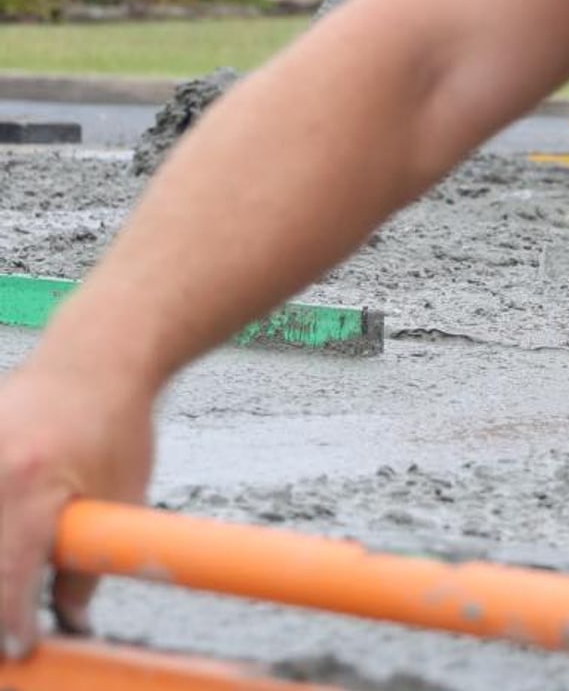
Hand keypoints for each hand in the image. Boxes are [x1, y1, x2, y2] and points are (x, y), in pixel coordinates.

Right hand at [0, 359, 154, 659]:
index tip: (20, 648)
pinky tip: (14, 520)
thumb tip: (69, 616)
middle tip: (13, 622)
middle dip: (0, 592)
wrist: (97, 354)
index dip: (12, 619)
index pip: (7, 574)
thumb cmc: (118, 422)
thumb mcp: (122, 496)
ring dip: (2, 549)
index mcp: (32, 485)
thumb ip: (91, 559)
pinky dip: (0, 518)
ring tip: (22, 565)